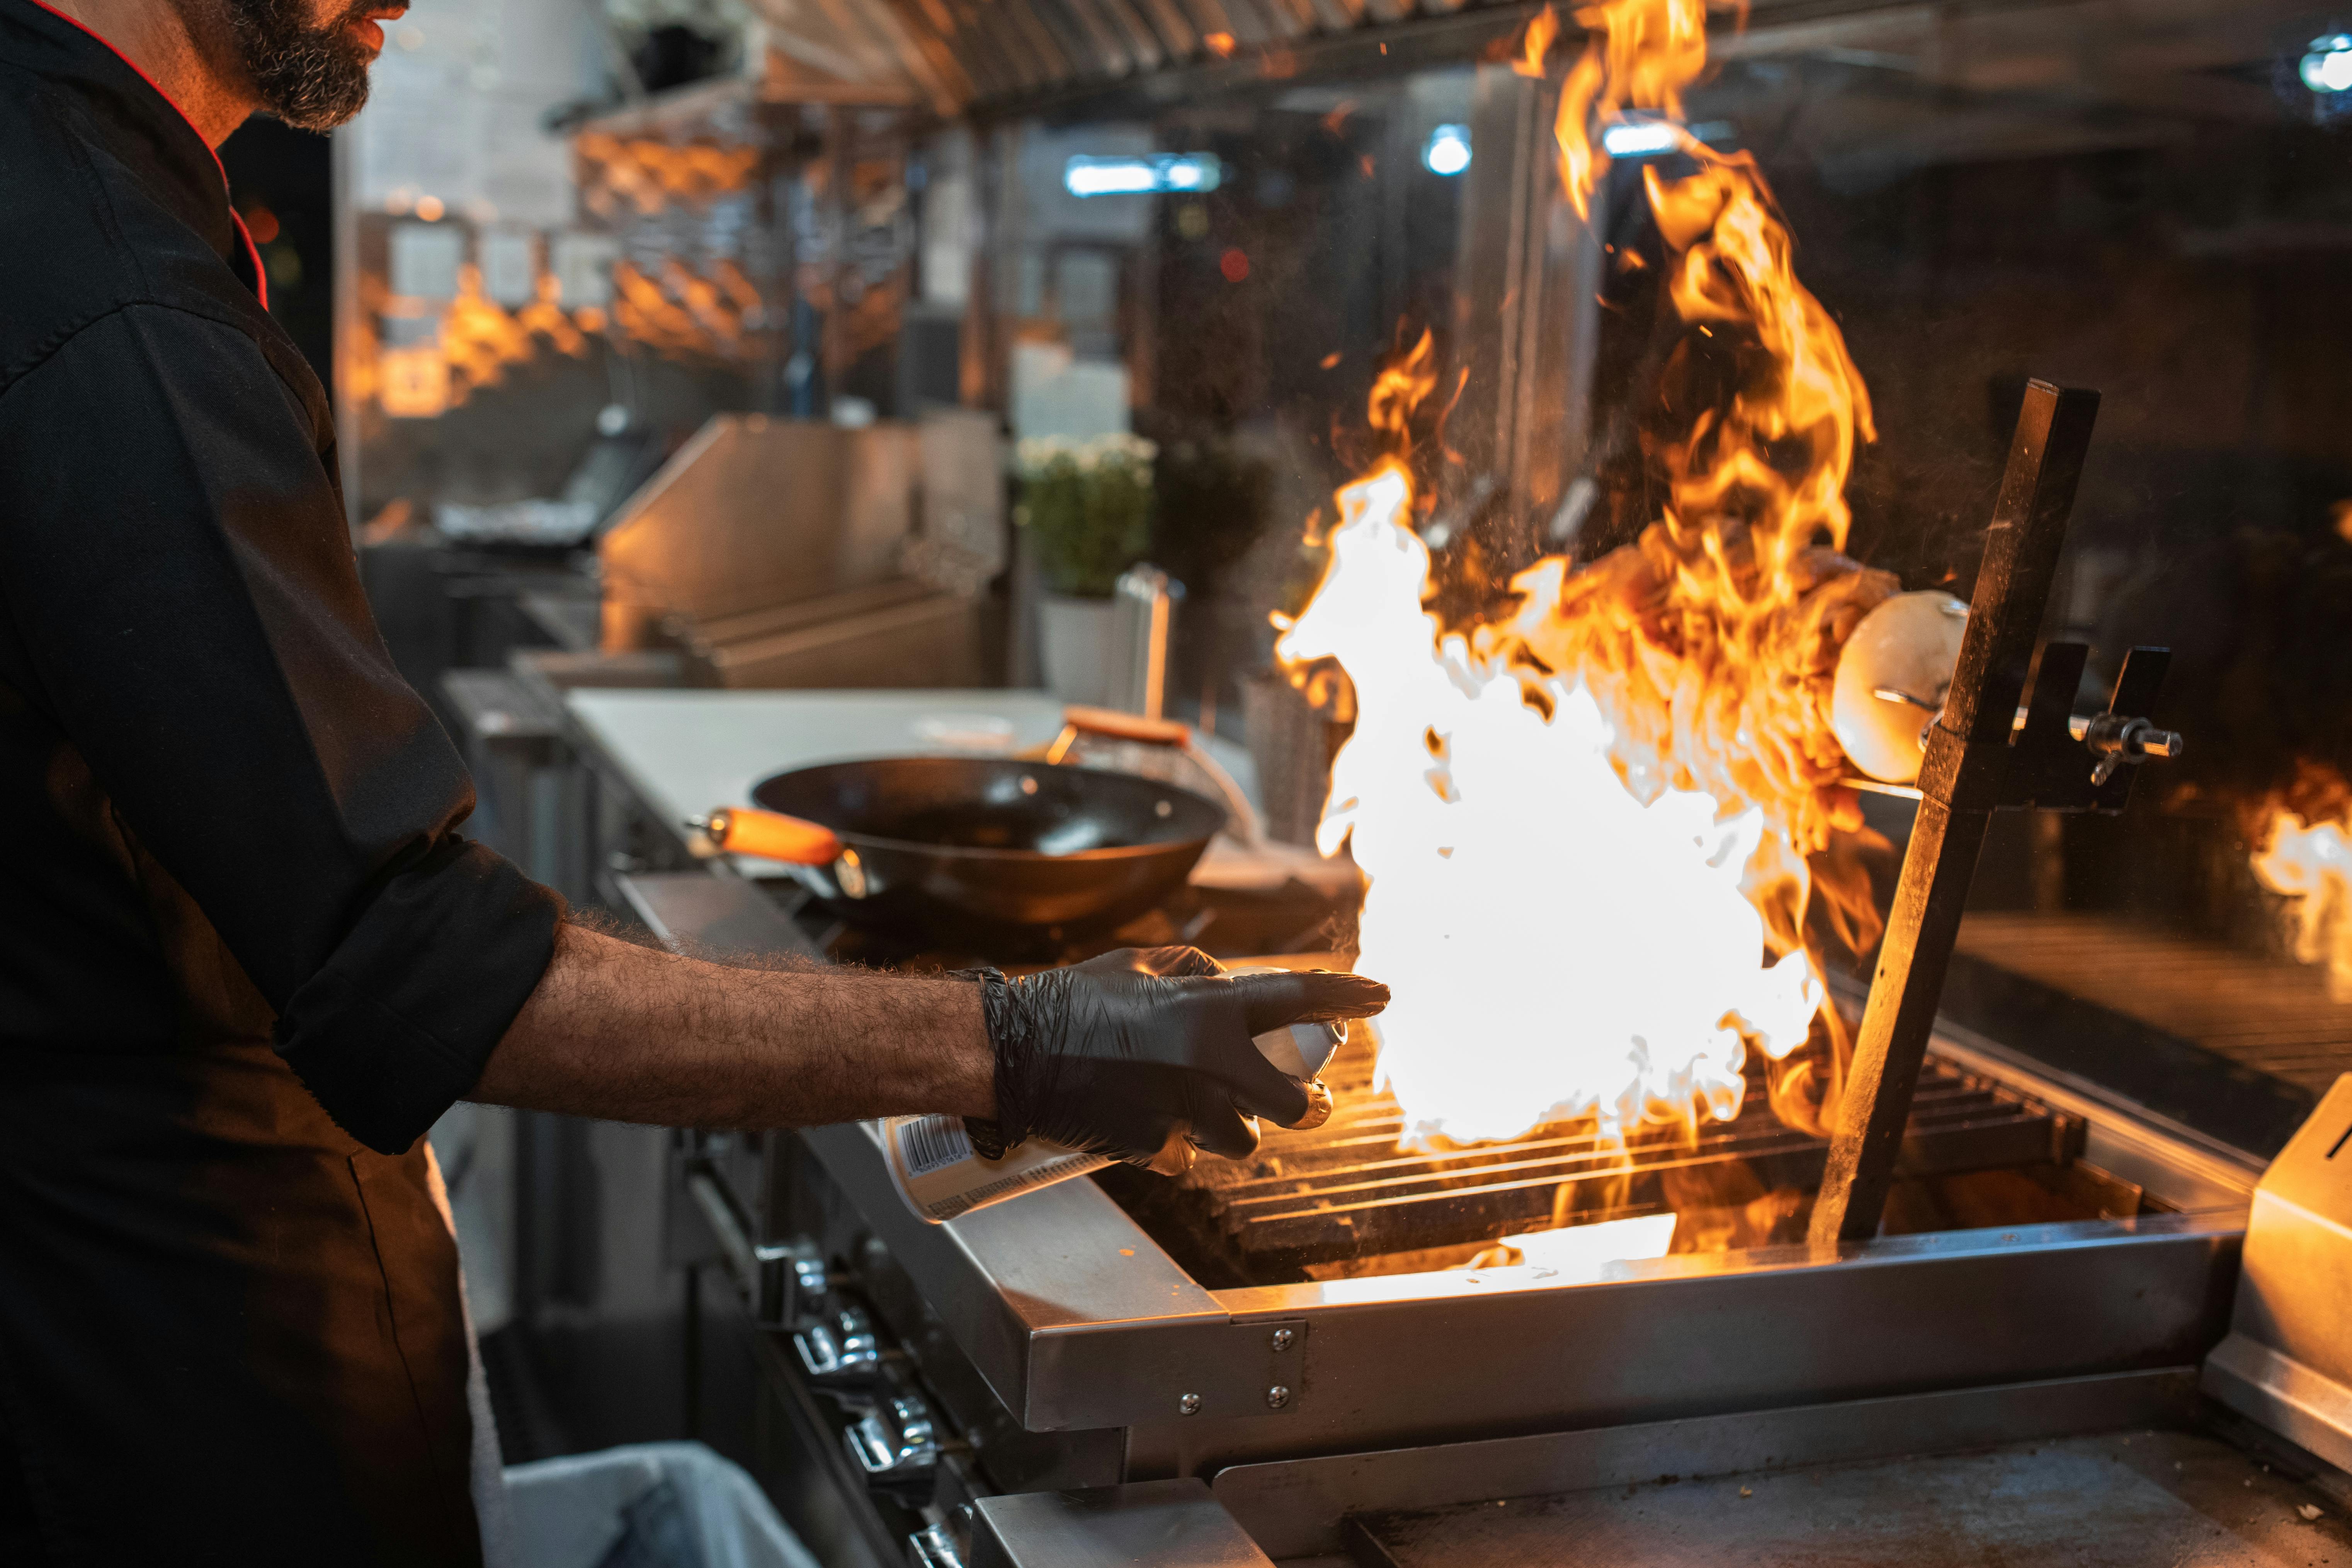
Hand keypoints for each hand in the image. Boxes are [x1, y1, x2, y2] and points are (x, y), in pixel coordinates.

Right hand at [976, 948, 1388, 1173]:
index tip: (1381, 994)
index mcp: (1206, 1008)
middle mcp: (1206, 1063)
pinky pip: (1188, 1157)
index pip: (1296, 997)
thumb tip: (1229, 985)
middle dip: (1309, 1103)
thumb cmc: (1072, 1002)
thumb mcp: (1138, 966)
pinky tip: (1152, 1123)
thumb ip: (1195, 971)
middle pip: (1294, 1103)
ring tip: (1203, 1107)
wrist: (1012, 1053)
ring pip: (1243, 1140)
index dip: (1345, 994)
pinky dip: (1179, 1145)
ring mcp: (1182, 1111)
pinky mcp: (1154, 1147)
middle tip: (1311, 1099)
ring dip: (1233, 1127)